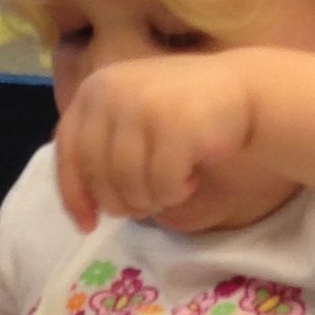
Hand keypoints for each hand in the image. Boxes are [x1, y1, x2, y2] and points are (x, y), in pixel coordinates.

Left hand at [55, 53, 261, 225]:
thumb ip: (103, 149)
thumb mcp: (132, 118)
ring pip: (127, 184)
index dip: (74, 194)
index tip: (88, 226)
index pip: (68, 152)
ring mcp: (142, 106)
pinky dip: (175, 193)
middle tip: (147, 208)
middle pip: (97, 174)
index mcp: (94, 89)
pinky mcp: (175, 124)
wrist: (247, 91)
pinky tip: (192, 179)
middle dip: (121, 203)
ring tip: (174, 187)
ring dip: (151, 200)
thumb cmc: (187, 112)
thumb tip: (83, 207)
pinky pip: (161, 184)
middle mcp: (111, 92)